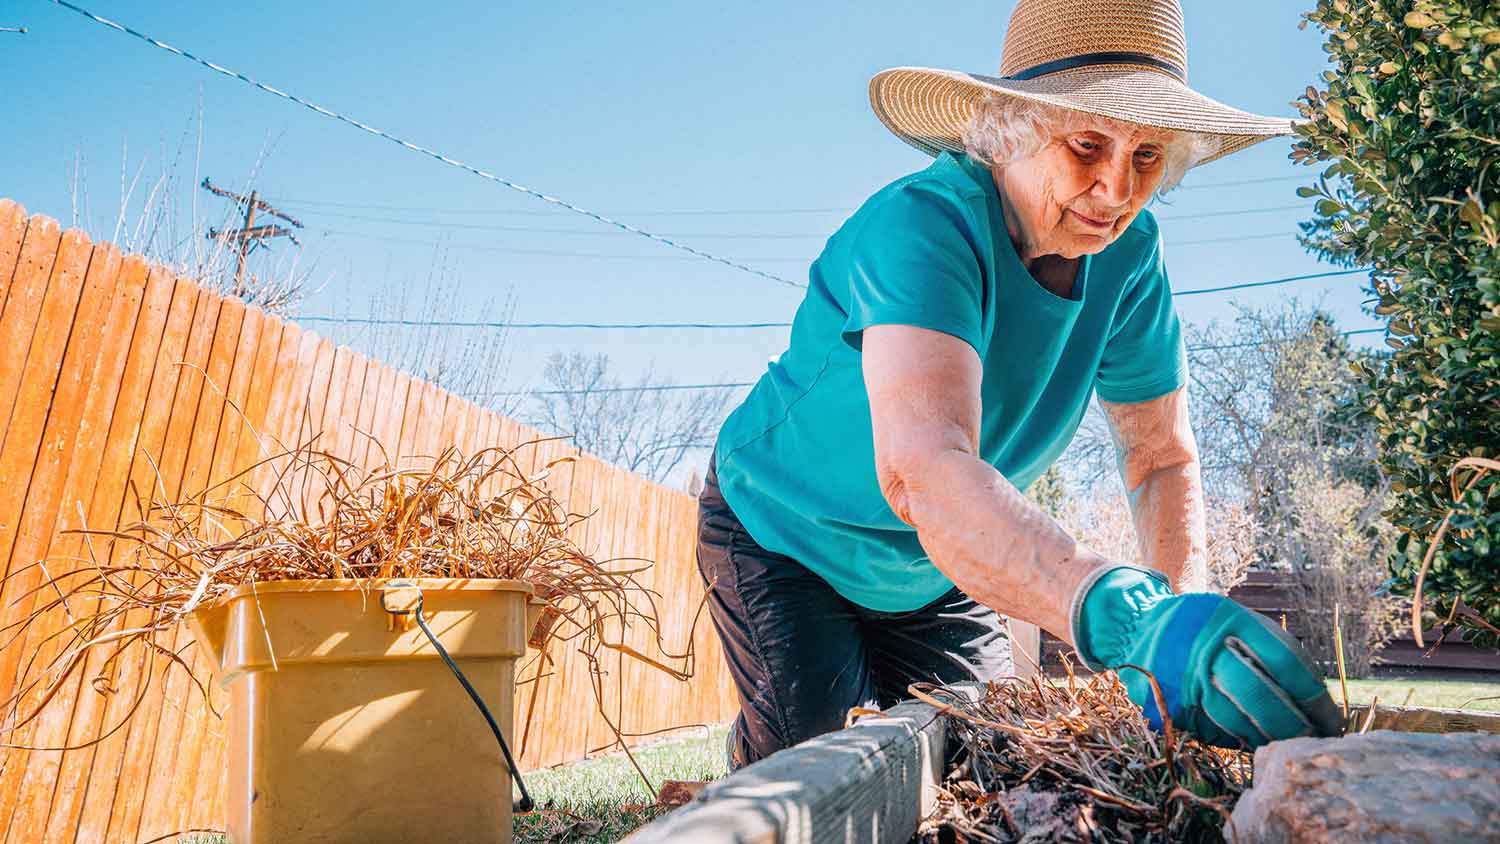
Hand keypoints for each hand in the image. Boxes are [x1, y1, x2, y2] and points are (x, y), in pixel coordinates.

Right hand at [1070, 565, 1341, 748]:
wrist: (1135, 625)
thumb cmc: (1201, 625)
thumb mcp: (1235, 618)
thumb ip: (1272, 647)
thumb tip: (1315, 699)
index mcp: (1229, 620)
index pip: (1286, 663)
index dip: (1315, 698)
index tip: (1333, 721)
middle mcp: (1204, 649)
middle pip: (1260, 696)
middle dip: (1295, 726)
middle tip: (1316, 742)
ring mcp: (1182, 678)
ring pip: (1236, 720)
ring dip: (1269, 739)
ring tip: (1290, 745)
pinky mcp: (1168, 705)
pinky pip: (1213, 732)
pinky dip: (1238, 739)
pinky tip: (1253, 739)